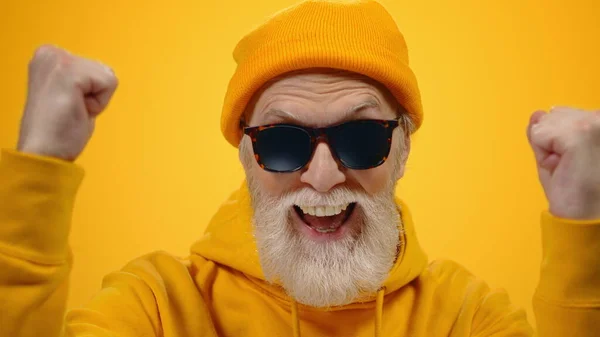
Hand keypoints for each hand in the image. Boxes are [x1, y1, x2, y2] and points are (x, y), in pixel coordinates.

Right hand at [17, 45, 117, 160]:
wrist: (43, 153)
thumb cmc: (57, 131)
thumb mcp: (71, 94)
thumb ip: (82, 80)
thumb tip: (103, 76)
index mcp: (48, 55)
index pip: (96, 68)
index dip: (91, 93)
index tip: (70, 106)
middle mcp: (50, 52)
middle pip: (104, 69)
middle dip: (94, 95)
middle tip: (72, 110)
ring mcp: (58, 60)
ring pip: (108, 76)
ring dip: (97, 100)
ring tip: (73, 111)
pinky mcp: (69, 72)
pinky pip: (110, 83)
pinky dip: (100, 103)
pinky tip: (77, 111)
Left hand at [527, 107, 599, 219]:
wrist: (587, 221)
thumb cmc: (580, 196)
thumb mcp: (560, 157)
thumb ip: (549, 133)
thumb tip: (537, 114)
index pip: (565, 114)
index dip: (559, 141)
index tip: (575, 162)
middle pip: (554, 114)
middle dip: (552, 142)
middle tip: (570, 167)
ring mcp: (595, 123)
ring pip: (545, 121)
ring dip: (547, 148)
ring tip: (567, 168)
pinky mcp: (581, 133)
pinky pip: (540, 133)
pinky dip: (542, 153)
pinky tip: (561, 167)